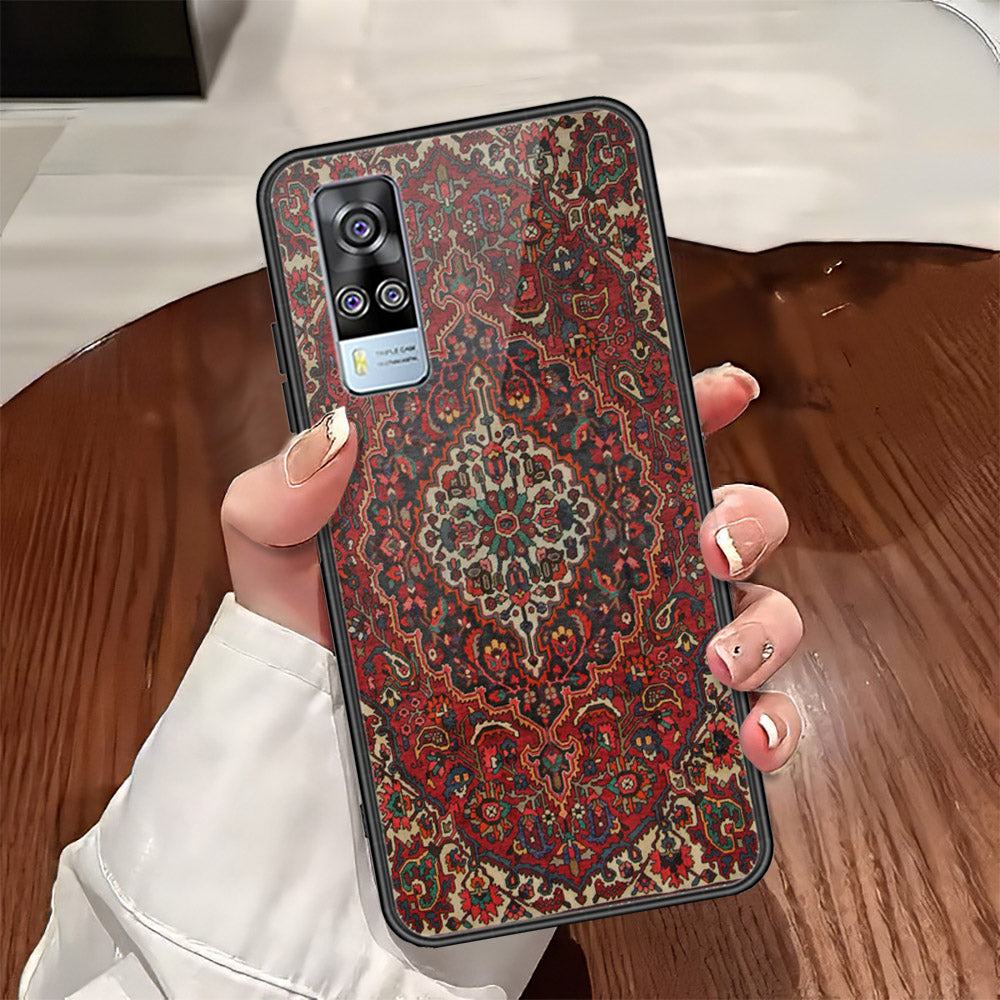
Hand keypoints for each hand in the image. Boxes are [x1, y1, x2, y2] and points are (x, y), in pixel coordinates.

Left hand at [221, 364, 801, 771]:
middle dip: (745, 518)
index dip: (693, 398)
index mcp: (542, 503)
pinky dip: (769, 722)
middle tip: (707, 541)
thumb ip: (282, 492)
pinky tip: (745, 738)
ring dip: (764, 624)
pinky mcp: (647, 723)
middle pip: (722, 516)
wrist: (329, 750)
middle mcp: (608, 565)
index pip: (634, 434)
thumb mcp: (285, 553)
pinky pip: (742, 716)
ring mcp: (636, 643)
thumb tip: (333, 434)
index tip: (724, 384)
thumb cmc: (321, 637)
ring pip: (754, 610)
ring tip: (720, 657)